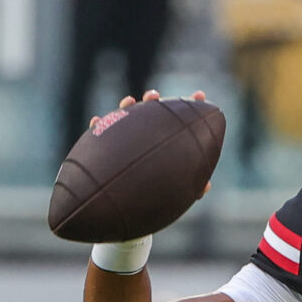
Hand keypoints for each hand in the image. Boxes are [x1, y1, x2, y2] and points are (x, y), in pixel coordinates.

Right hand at [93, 89, 216, 196]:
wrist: (129, 205)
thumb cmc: (158, 196)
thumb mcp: (175, 191)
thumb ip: (190, 187)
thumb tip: (205, 187)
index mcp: (166, 140)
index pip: (179, 119)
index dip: (190, 106)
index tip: (199, 95)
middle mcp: (146, 135)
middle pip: (150, 112)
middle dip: (153, 99)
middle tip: (153, 96)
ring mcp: (126, 138)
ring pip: (125, 116)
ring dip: (127, 106)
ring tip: (128, 101)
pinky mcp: (106, 146)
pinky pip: (99, 133)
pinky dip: (98, 125)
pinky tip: (96, 120)